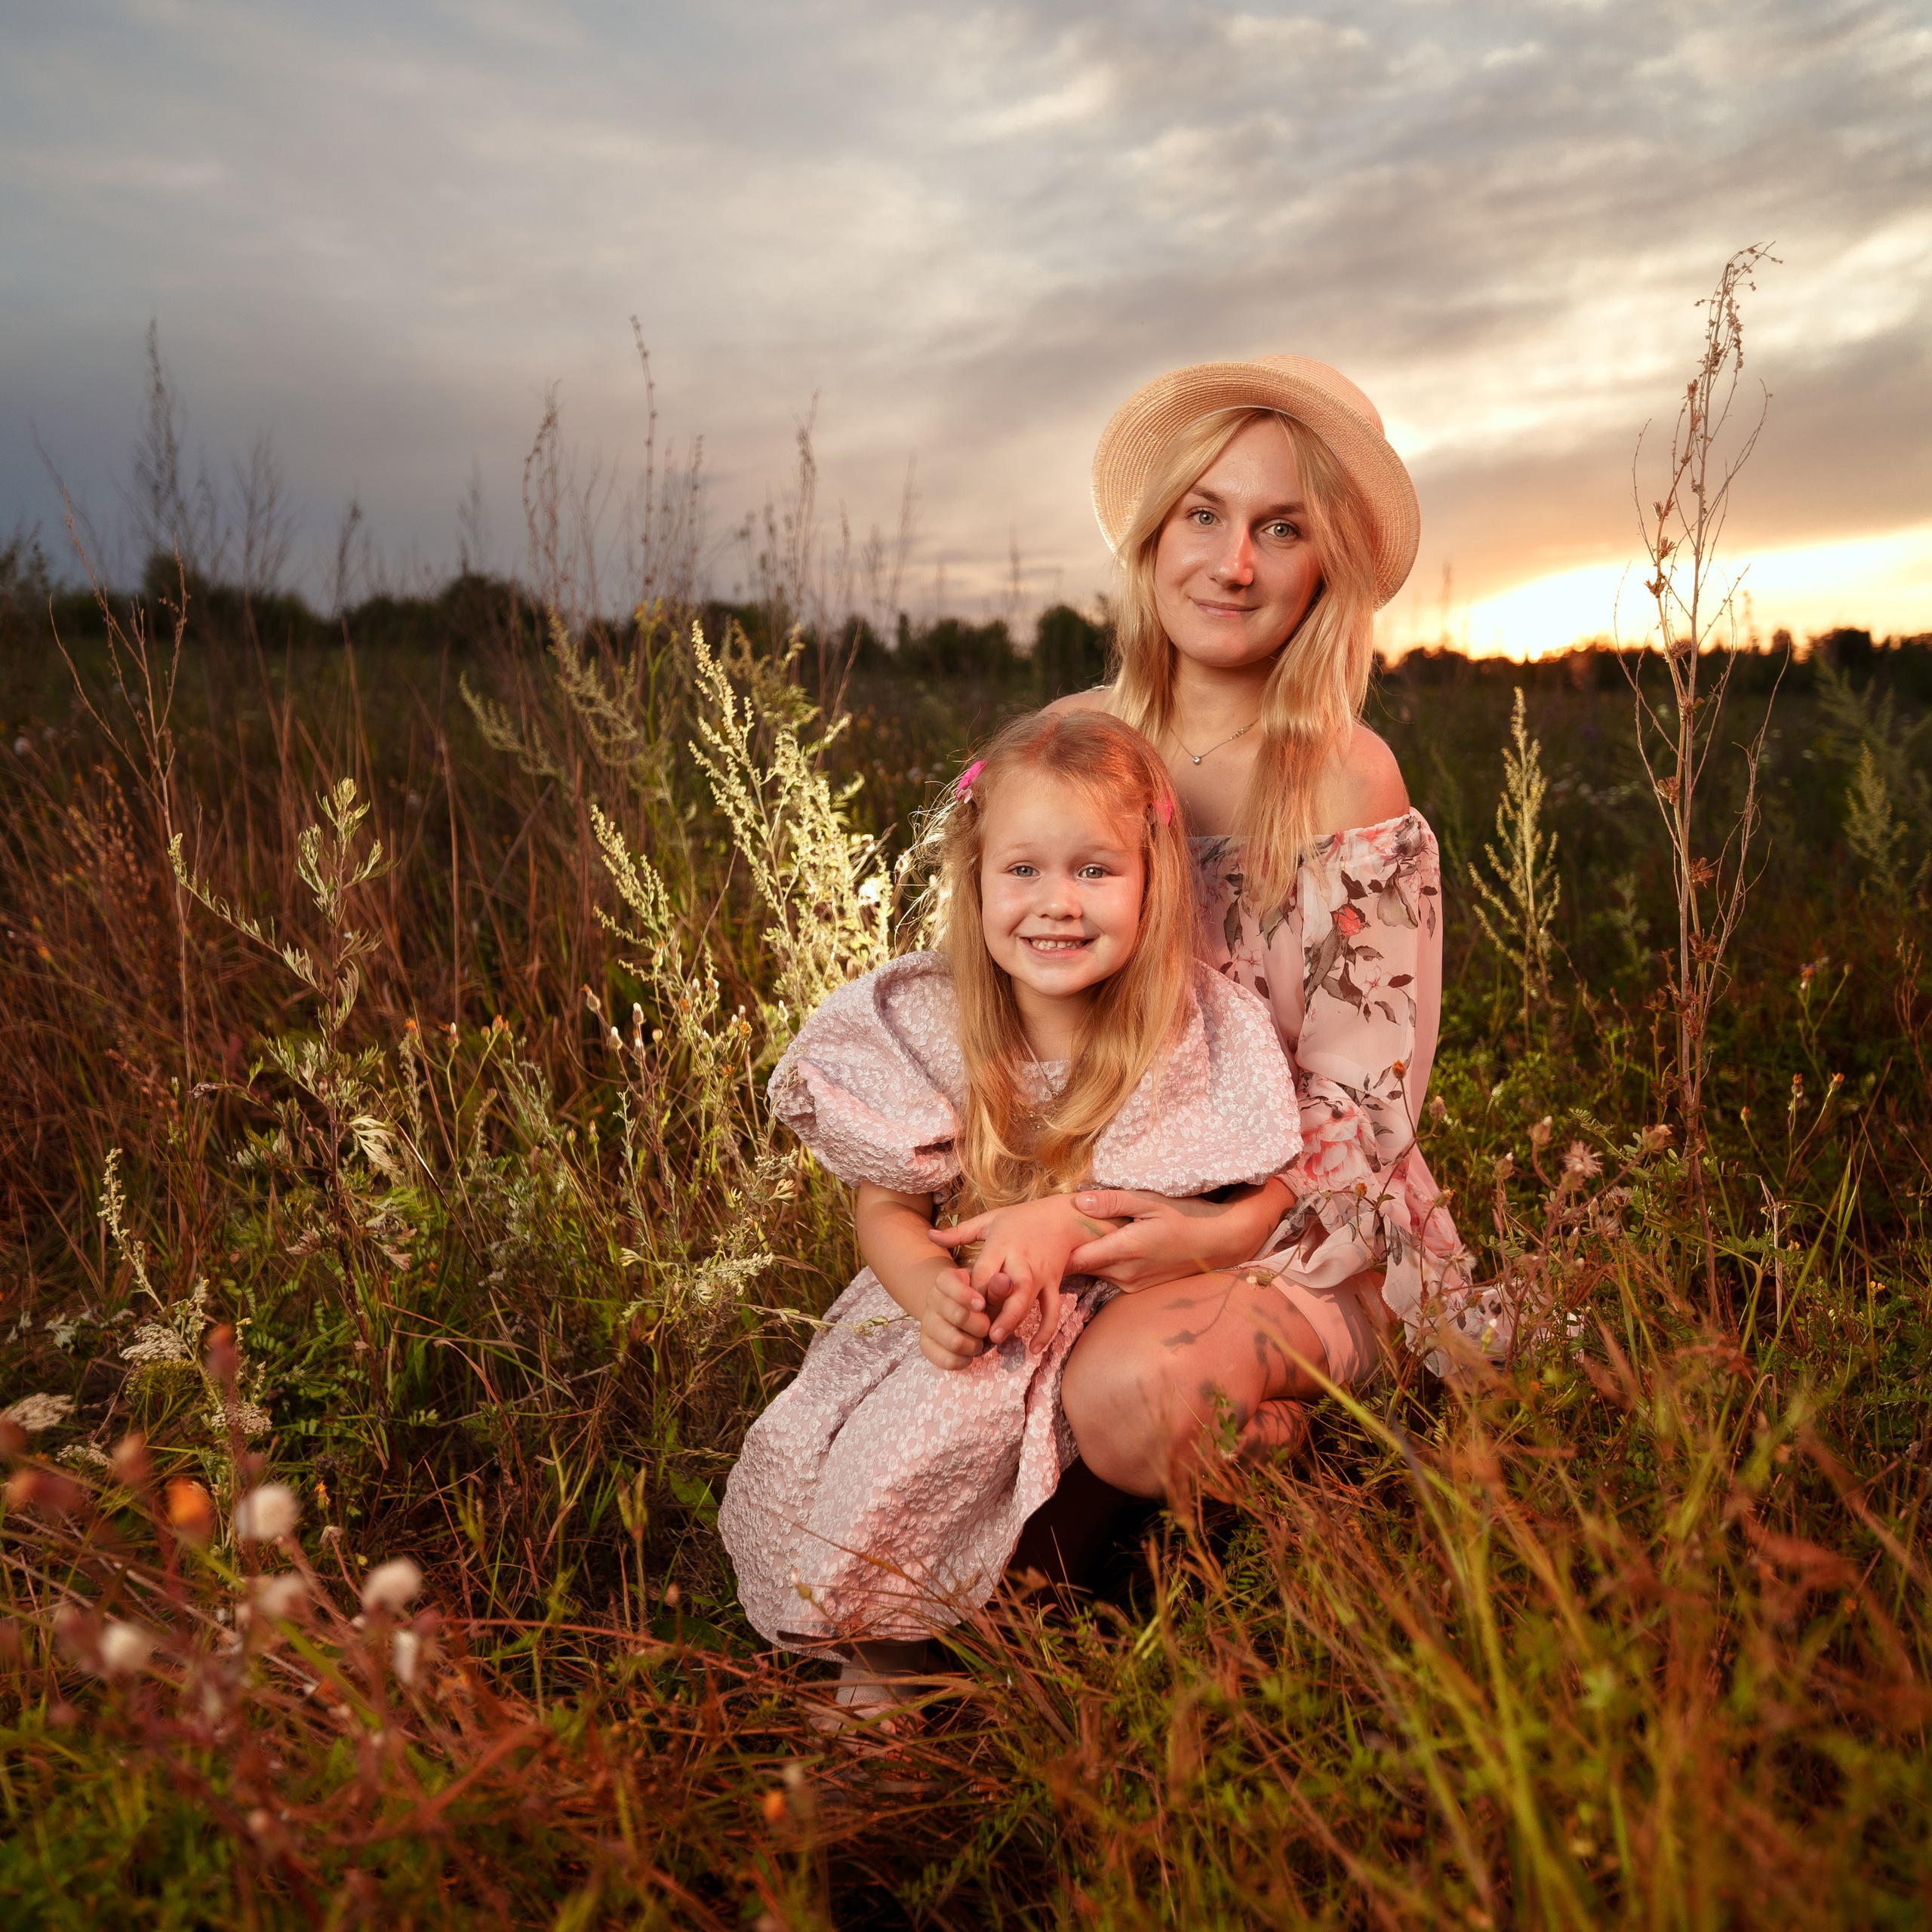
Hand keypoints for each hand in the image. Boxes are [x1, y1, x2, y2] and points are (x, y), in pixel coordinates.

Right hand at [920, 1264, 999, 1369]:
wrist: (959, 1311)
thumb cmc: (979, 1298)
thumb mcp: (989, 1287)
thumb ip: (997, 1287)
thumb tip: (1004, 1282)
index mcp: (944, 1280)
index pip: (947, 1283)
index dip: (966, 1296)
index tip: (982, 1305)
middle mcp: (932, 1300)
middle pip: (958, 1316)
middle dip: (981, 1326)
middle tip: (988, 1326)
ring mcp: (927, 1323)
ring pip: (954, 1341)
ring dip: (975, 1345)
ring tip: (980, 1341)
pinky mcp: (926, 1344)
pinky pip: (945, 1360)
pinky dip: (964, 1360)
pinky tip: (970, 1354)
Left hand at [928, 1196, 1099, 1347]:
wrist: (1061, 1218)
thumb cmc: (1020, 1220)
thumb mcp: (989, 1221)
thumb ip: (959, 1232)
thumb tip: (929, 1235)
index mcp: (1003, 1244)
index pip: (986, 1268)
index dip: (975, 1288)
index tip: (963, 1306)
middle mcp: (1022, 1260)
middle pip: (1012, 1285)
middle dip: (999, 1307)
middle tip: (984, 1329)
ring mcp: (1040, 1274)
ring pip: (1030, 1298)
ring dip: (1015, 1319)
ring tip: (998, 1339)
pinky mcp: (1054, 1283)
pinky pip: (1052, 1309)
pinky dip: (1046, 1329)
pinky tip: (1034, 1349)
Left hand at [1065, 1182, 1289, 1290]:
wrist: (1219, 1243)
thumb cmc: (1186, 1215)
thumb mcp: (1150, 1201)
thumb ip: (1112, 1202)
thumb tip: (1077, 1201)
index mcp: (1126, 1250)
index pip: (1075, 1258)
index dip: (1055, 1248)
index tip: (1041, 1233)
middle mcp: (1125, 1274)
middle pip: (1079, 1268)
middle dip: (1063, 1253)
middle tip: (1047, 1232)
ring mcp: (1131, 1284)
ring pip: (1093, 1273)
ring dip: (1081, 1258)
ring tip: (1066, 1237)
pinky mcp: (1136, 1288)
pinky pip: (1107, 1277)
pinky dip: (1098, 1264)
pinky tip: (1095, 1247)